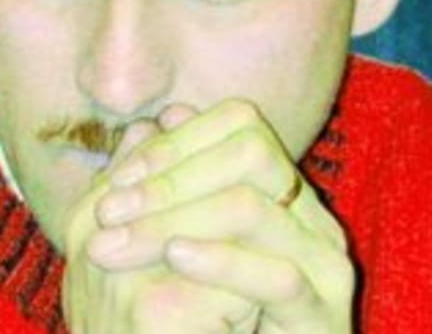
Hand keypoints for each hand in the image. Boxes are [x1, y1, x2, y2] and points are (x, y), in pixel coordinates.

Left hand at [88, 99, 354, 333]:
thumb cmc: (207, 320)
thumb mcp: (184, 244)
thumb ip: (176, 184)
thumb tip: (156, 118)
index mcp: (283, 193)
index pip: (239, 125)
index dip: (176, 142)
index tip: (118, 179)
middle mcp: (311, 216)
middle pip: (250, 153)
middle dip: (172, 175)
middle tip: (107, 211)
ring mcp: (323, 263)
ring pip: (253, 208)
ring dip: (178, 217)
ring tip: (121, 238)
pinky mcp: (323, 315)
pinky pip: (279, 275)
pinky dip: (221, 260)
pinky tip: (174, 257)